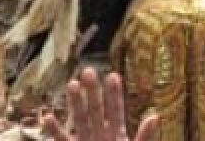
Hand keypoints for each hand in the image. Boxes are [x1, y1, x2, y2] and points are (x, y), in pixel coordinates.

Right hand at [42, 68, 157, 140]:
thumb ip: (144, 136)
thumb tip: (155, 115)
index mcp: (117, 136)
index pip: (117, 111)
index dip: (115, 95)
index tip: (113, 76)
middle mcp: (100, 136)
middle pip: (96, 111)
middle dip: (93, 92)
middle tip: (88, 71)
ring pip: (79, 121)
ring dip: (75, 104)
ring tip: (71, 84)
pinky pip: (62, 140)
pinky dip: (55, 130)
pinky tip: (48, 117)